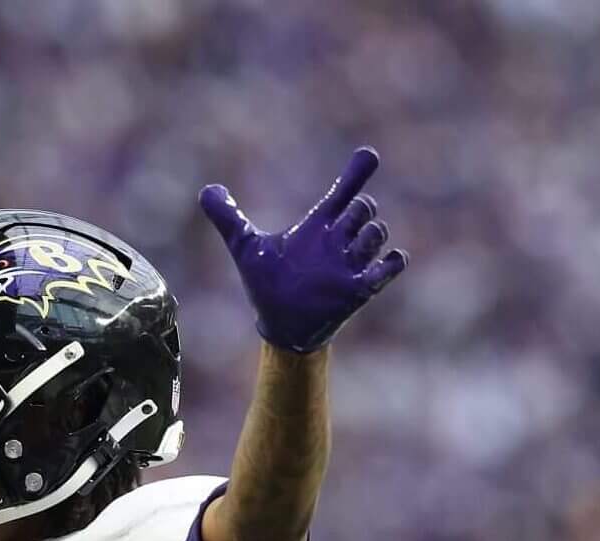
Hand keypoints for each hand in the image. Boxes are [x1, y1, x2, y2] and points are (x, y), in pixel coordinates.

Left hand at [199, 147, 406, 353]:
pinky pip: (388, 269)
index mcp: (317, 227)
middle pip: (364, 209)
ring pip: (377, 235)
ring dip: (372, 234)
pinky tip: (389, 260)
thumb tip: (206, 189)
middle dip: (361, 207)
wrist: (278, 325)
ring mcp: (350, 265)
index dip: (356, 173)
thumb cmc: (268, 285)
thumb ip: (228, 218)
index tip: (368, 155)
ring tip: (355, 243)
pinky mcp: (358, 290)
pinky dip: (393, 262)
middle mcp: (337, 242)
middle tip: (344, 217)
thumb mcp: (244, 247)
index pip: (342, 192)